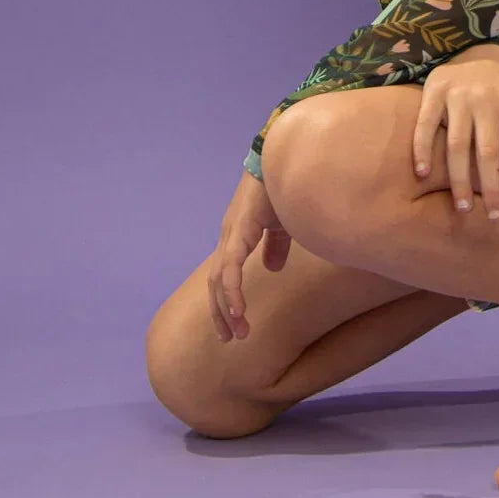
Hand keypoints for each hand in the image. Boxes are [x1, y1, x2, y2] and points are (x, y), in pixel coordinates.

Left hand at [207, 169, 291, 342]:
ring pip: (219, 281)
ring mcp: (231, 234)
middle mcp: (228, 237)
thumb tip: (272, 268)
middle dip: (222, 313)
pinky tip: (238, 310)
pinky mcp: (239, 231)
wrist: (281, 158)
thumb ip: (275, 246)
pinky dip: (231, 291)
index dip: (226, 301)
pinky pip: (230, 269)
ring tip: (237, 332)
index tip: (234, 326)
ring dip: (226, 309)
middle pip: (215, 284)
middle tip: (231, 338)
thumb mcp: (281, 224)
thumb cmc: (283, 188)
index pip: (224, 275)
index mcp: (237, 236)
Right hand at [412, 43, 498, 219]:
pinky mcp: (434, 90)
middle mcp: (487, 98)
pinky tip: (422, 173)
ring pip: (457, 144)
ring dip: (459, 178)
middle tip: (493, 217)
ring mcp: (459, 94)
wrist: (478, 53)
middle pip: (488, 151)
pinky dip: (422, 148)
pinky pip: (425, 124)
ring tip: (463, 207)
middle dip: (491, 187)